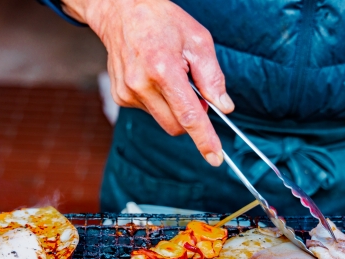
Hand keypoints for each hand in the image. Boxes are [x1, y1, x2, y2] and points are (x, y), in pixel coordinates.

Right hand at [61, 0, 233, 165]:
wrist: (122, 11)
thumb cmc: (163, 22)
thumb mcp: (198, 40)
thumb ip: (212, 77)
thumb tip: (224, 107)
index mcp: (163, 69)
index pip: (188, 115)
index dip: (204, 139)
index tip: (216, 158)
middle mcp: (141, 85)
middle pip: (176, 126)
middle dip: (191, 119)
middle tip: (195, 92)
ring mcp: (127, 93)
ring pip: (163, 120)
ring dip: (174, 107)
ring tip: (169, 75)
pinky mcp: (120, 96)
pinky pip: (149, 111)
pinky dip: (158, 101)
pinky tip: (153, 77)